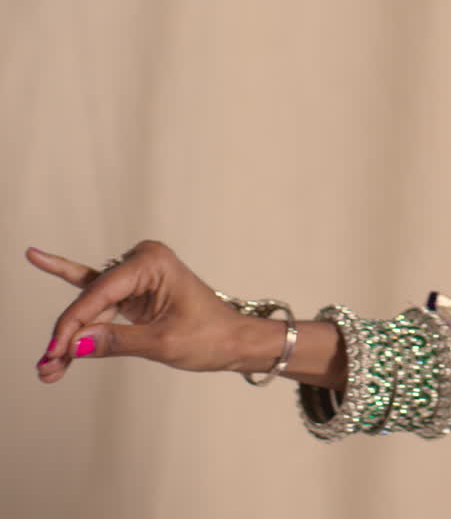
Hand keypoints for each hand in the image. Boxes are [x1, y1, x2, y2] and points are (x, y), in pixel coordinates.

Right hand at [30, 241, 252, 382]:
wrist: (235, 341)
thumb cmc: (211, 336)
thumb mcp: (163, 342)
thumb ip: (117, 341)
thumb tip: (75, 345)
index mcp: (153, 262)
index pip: (99, 294)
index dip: (72, 325)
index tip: (53, 352)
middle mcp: (142, 261)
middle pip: (90, 300)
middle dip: (68, 335)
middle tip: (47, 366)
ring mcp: (137, 274)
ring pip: (91, 306)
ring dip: (72, 335)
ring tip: (49, 368)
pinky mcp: (134, 290)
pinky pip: (97, 296)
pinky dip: (76, 307)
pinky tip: (39, 259)